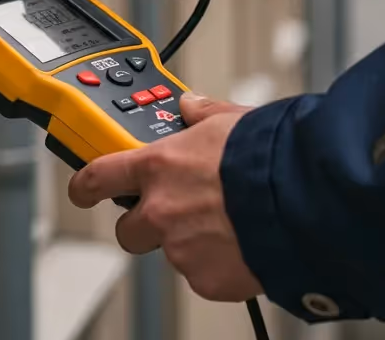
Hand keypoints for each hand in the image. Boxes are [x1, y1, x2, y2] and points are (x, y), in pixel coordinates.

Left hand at [68, 93, 262, 301]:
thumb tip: (192, 105)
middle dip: (145, 223)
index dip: (85, 185)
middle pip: (128, 229)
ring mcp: (180, 249)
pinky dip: (219, 265)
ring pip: (172, 252)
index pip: (99, 176)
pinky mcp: (205, 280)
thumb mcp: (233, 119)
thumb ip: (204, 115)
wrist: (302, 200)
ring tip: (230, 225)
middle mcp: (160, 210)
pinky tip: (243, 245)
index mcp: (159, 166)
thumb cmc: (271, 156)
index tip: (82, 188)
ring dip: (190, 242)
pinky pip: (203, 275)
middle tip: (175, 213)